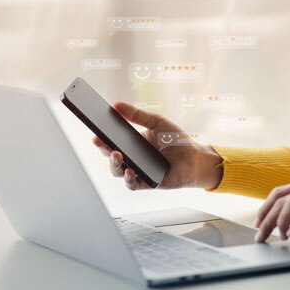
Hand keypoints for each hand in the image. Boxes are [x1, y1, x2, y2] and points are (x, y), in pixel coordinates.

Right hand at [92, 102, 222, 190]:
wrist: (195, 157)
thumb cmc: (176, 140)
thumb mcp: (156, 122)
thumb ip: (136, 114)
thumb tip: (115, 104)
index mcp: (132, 143)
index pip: (112, 141)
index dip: (101, 137)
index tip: (94, 130)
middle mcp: (133, 159)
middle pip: (111, 156)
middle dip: (103, 149)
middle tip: (99, 141)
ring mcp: (139, 172)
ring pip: (118, 172)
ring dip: (114, 164)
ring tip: (117, 155)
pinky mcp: (148, 183)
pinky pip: (133, 184)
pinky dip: (129, 179)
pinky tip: (130, 171)